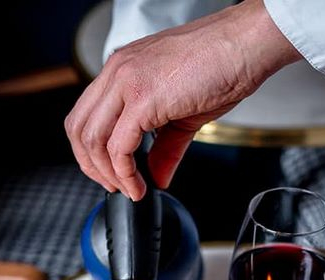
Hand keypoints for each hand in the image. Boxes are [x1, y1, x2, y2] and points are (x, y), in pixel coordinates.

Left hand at [65, 0, 299, 199]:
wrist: (245, 45)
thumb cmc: (221, 65)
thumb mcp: (183, 114)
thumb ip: (164, 148)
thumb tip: (157, 177)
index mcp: (122, 70)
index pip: (86, 115)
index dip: (91, 152)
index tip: (109, 173)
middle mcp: (118, 72)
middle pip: (78, 128)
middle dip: (91, 166)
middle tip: (113, 187)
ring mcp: (127, 82)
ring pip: (92, 139)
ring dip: (107, 174)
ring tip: (129, 189)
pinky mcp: (143, 98)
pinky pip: (118, 146)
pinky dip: (125, 173)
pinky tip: (140, 184)